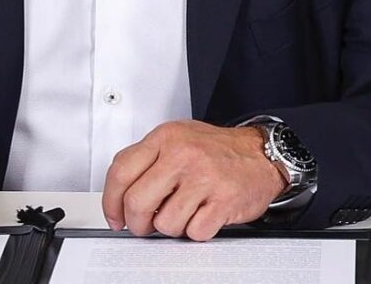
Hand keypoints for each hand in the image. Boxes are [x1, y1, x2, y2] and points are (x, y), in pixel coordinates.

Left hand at [102, 120, 288, 240]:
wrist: (259, 154)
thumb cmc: (216, 149)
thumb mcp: (177, 138)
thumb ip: (147, 158)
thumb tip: (119, 191)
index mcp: (165, 138)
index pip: (121, 170)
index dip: (111, 201)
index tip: (114, 216)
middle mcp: (182, 155)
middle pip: (137, 202)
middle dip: (137, 224)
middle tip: (143, 225)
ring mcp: (203, 178)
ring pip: (165, 223)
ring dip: (171, 227)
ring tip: (183, 213)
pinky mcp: (222, 201)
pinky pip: (194, 233)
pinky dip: (195, 231)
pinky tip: (202, 215)